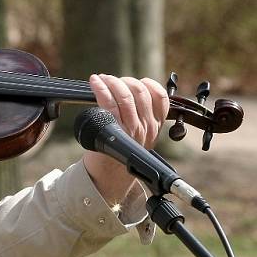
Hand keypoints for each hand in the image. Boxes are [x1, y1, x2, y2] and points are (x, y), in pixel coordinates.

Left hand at [83, 74, 169, 205]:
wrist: (109, 176)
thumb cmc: (120, 153)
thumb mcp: (139, 136)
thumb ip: (142, 117)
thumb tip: (131, 91)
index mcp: (156, 126)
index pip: (161, 97)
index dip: (146, 83)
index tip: (133, 82)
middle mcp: (147, 127)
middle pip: (140, 91)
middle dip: (124, 81)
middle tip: (111, 80)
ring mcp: (132, 130)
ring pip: (125, 95)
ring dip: (111, 82)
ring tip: (102, 79)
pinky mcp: (115, 130)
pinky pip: (109, 102)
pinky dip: (101, 88)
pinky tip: (95, 82)